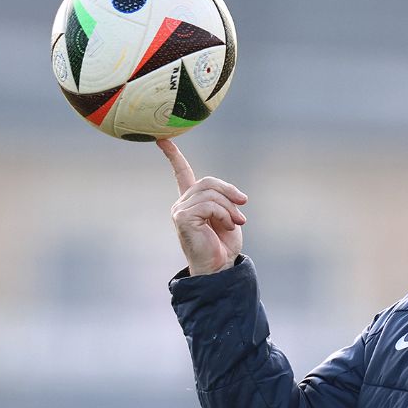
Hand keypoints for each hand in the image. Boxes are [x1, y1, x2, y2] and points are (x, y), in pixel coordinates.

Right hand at [158, 139, 247, 274]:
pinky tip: (229, 226)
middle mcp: (182, 203)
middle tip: (243, 210)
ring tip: (238, 222)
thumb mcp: (228, 216)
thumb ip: (224, 199)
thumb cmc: (223, 246)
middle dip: (230, 193)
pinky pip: (209, 205)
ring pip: (211, 193)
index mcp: (192, 201)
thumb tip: (231, 193)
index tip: (163, 139)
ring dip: (230, 207)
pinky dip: (224, 214)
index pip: (181, 173)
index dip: (174, 156)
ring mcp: (179, 210)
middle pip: (208, 182)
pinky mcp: (182, 218)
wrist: (219, 268)